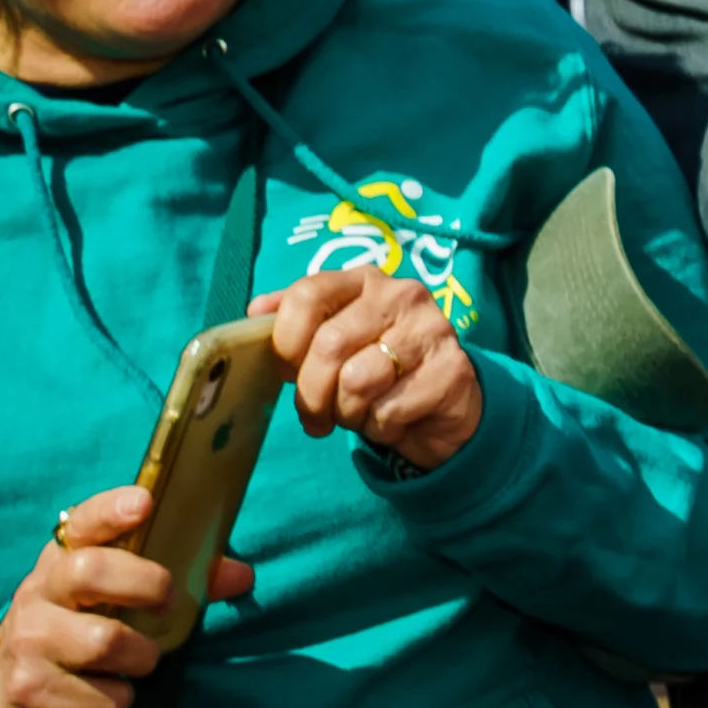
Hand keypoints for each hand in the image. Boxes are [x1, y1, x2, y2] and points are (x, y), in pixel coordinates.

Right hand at [0, 484, 252, 707]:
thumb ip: (182, 579)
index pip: (83, 523)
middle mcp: (38, 593)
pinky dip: (121, 699)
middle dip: (146, 585)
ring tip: (141, 661)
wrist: (17, 685)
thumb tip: (241, 576)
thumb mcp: (118, 596)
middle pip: (89, 572)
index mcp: (63, 560)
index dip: (111, 511)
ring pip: (103, 642)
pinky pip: (102, 696)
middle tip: (167, 605)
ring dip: (141, 657)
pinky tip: (111, 691)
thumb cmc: (85, 624)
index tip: (145, 504)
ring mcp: (28, 641)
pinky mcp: (29, 689)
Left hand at [250, 272, 482, 471]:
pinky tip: (391, 421)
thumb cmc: (378, 370)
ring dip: (347, 413)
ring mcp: (433, 330)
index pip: (308, 294)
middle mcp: (402, 295)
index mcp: (366, 280)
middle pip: (329, 344)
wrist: (446, 404)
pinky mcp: (452, 370)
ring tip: (356, 415)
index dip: (286, 340)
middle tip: (315, 415)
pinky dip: (379, 427)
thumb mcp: (335, 340)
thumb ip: (297, 322)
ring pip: (358, 381)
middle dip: (312, 392)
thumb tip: (255, 312)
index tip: (287, 370)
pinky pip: (390, 409)